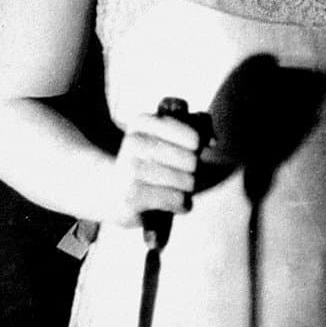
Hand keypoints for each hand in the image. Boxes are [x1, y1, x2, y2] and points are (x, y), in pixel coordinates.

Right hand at [101, 111, 200, 227]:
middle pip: (192, 161)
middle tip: (179, 173)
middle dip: (192, 171)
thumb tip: (212, 141)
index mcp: (143, 122)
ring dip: (186, 189)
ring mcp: (130, 169)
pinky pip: (177, 200)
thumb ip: (198, 127)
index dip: (198, 148)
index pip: (194, 138)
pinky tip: (173, 202)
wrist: (112, 191)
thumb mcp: (169, 135)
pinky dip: (181, 204)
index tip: (189, 150)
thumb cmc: (152, 161)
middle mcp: (134, 142)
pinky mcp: (131, 196)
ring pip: (187, 181)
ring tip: (174, 188)